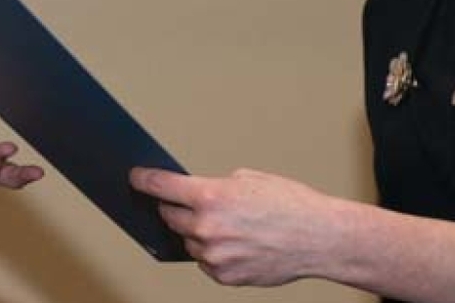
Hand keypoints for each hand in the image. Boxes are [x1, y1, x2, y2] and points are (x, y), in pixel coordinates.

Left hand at [130, 167, 335, 286]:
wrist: (319, 238)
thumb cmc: (290, 204)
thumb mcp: (248, 179)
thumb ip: (214, 187)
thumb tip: (192, 194)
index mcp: (210, 197)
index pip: (161, 186)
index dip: (144, 180)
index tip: (135, 178)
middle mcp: (207, 227)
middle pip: (169, 216)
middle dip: (176, 208)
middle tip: (192, 204)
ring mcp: (214, 255)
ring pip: (188, 241)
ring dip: (198, 233)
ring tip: (228, 226)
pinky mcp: (224, 276)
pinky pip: (205, 262)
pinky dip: (213, 253)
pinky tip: (236, 243)